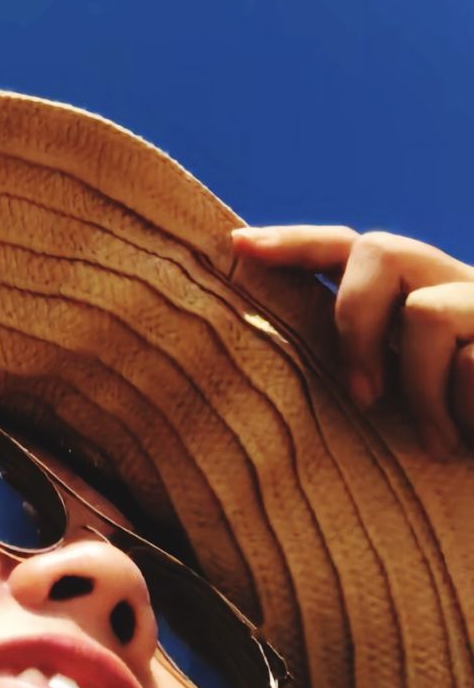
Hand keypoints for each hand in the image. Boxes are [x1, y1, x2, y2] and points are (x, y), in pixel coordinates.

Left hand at [230, 225, 473, 460]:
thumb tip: (284, 353)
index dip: (296, 243)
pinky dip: (467, 412)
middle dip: (353, 318)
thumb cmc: (465, 444)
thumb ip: (370, 365)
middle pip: (379, 249)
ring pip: (425, 314)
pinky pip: (473, 364)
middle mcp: (458, 285)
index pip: (351, 247)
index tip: (238, 247)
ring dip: (421, 390)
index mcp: (423, 293)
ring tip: (439, 443)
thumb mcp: (412, 401)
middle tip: (361, 396)